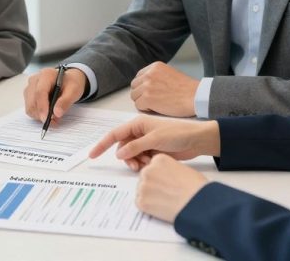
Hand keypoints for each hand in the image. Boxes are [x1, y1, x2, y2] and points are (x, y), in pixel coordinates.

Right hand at [23, 67, 87, 122]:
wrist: (68, 80)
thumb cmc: (70, 83)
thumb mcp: (74, 90)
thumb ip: (66, 101)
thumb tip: (57, 113)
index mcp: (46, 74)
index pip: (40, 92)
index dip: (42, 107)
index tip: (46, 119)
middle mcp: (35, 80)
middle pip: (32, 101)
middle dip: (42, 114)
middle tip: (55, 121)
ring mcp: (30, 87)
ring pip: (29, 107)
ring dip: (40, 116)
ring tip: (53, 117)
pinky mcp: (28, 95)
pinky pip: (30, 109)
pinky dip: (38, 114)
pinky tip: (48, 113)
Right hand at [89, 115, 219, 170]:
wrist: (197, 141)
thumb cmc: (177, 134)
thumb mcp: (154, 139)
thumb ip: (135, 146)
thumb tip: (119, 154)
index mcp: (138, 124)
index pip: (115, 134)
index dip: (102, 145)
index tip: (92, 155)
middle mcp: (140, 132)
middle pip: (123, 147)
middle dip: (127, 158)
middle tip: (136, 165)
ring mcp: (147, 142)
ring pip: (132, 155)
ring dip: (136, 162)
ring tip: (146, 164)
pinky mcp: (153, 151)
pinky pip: (141, 159)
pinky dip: (143, 163)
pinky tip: (152, 163)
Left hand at [129, 61, 198, 116]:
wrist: (195, 97)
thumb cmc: (187, 89)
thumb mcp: (169, 73)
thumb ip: (156, 76)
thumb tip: (145, 85)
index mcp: (154, 66)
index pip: (139, 77)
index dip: (143, 87)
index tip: (150, 93)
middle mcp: (149, 74)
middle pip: (134, 87)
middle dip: (141, 95)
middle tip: (153, 100)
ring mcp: (147, 86)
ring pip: (135, 97)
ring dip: (143, 102)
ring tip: (157, 104)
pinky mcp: (147, 98)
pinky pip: (138, 106)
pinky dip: (146, 109)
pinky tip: (157, 108)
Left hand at [135, 154, 207, 223]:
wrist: (197, 203)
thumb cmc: (195, 187)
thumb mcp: (182, 169)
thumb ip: (169, 169)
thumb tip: (165, 176)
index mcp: (158, 160)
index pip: (153, 167)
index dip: (160, 176)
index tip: (167, 182)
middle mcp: (148, 170)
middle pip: (146, 178)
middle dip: (154, 186)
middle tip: (166, 193)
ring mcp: (143, 186)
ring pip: (142, 191)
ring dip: (151, 196)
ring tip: (166, 200)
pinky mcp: (141, 201)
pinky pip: (141, 203)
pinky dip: (149, 207)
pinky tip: (162, 207)